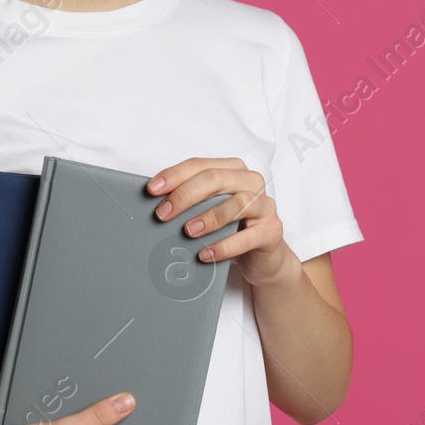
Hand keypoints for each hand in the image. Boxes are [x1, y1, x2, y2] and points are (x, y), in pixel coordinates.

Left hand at [148, 157, 298, 287]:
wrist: (262, 259)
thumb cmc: (231, 230)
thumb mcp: (209, 212)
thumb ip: (191, 203)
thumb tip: (156, 206)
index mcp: (233, 171)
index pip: (200, 165)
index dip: (174, 176)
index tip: (152, 190)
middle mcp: (251, 183)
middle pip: (216, 178)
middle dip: (185, 194)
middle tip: (163, 213)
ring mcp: (265, 205)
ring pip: (238, 203)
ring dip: (209, 217)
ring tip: (187, 232)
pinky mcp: (272, 230)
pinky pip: (249, 236)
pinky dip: (225, 246)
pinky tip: (206, 254)